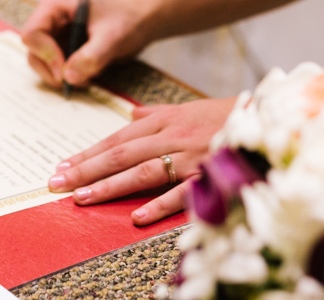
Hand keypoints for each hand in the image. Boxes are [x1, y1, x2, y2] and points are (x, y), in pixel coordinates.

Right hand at [21, 0, 154, 86]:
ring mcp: (55, 36)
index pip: (32, 34)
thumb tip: (68, 77)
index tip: (66, 70)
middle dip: (52, 70)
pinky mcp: (62, 50)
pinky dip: (67, 78)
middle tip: (77, 79)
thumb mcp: (112, 37)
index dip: (46, 54)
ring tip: (85, 78)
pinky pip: (54, 69)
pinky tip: (86, 76)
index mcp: (54, 7)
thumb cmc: (127, 19)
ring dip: (60, 77)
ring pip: (41, 64)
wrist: (141, 22)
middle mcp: (50, 21)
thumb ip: (91, 56)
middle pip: (33, 52)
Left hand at [47, 98, 235, 224]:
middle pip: (121, 155)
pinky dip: (158, 204)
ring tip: (82, 198)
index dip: (88, 153)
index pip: (117, 139)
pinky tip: (136, 216)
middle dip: (86, 170)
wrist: (266, 117)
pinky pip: (181, 192)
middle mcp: (172, 136)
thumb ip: (156, 114)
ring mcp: (190, 157)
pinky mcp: (208, 175)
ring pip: (142, 172)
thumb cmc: (225, 115)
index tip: (61, 166)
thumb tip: (131, 116)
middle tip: (57, 184)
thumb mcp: (188, 107)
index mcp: (164, 120)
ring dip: (109, 185)